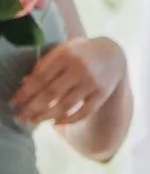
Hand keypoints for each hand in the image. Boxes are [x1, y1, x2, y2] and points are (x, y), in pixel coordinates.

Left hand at [9, 36, 123, 127]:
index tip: (14, 103)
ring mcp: (92, 82)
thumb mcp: (62, 51)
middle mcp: (80, 68)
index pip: (40, 78)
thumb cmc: (78, 53)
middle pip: (51, 93)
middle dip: (32, 107)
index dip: (25, 92)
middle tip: (20, 118)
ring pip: (65, 105)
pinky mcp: (102, 93)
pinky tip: (57, 122)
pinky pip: (84, 111)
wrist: (112, 54)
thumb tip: (24, 85)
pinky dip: (69, 119)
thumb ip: (44, 65)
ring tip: (34, 121)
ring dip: (47, 116)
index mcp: (66, 54)